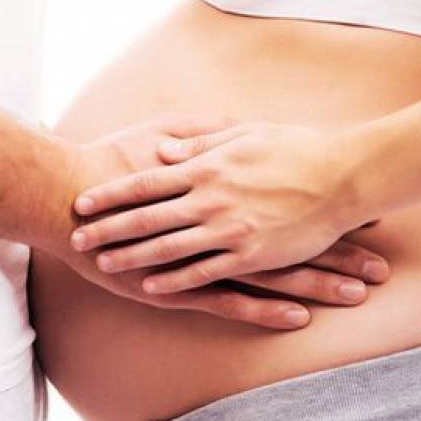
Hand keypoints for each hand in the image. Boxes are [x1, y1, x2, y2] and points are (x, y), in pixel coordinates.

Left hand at [70, 121, 381, 296]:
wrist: (344, 175)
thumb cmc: (293, 147)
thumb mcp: (243, 134)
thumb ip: (199, 145)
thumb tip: (162, 153)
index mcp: (206, 168)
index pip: (145, 184)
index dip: (110, 194)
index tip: (82, 202)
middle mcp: (210, 200)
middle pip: (146, 218)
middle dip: (108, 229)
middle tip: (76, 239)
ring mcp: (229, 230)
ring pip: (168, 248)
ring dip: (132, 257)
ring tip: (103, 264)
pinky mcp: (250, 255)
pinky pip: (204, 272)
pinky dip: (175, 279)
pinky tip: (150, 286)